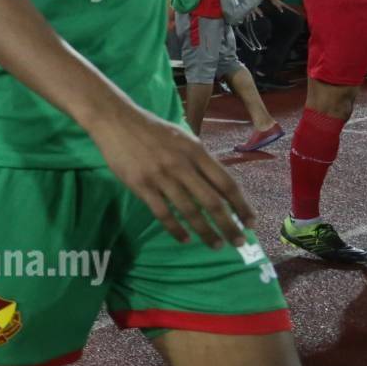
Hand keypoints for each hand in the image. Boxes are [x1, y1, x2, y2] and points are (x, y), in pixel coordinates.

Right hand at [89, 105, 254, 247]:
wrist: (116, 120)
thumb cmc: (152, 129)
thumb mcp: (183, 139)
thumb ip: (200, 160)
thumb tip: (219, 186)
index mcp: (196, 152)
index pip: (226, 183)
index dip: (241, 205)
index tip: (250, 222)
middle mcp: (182, 165)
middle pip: (212, 202)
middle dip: (229, 226)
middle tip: (239, 243)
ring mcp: (161, 176)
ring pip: (189, 211)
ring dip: (206, 232)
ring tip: (216, 245)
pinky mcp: (141, 185)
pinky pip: (163, 213)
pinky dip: (176, 229)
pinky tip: (185, 238)